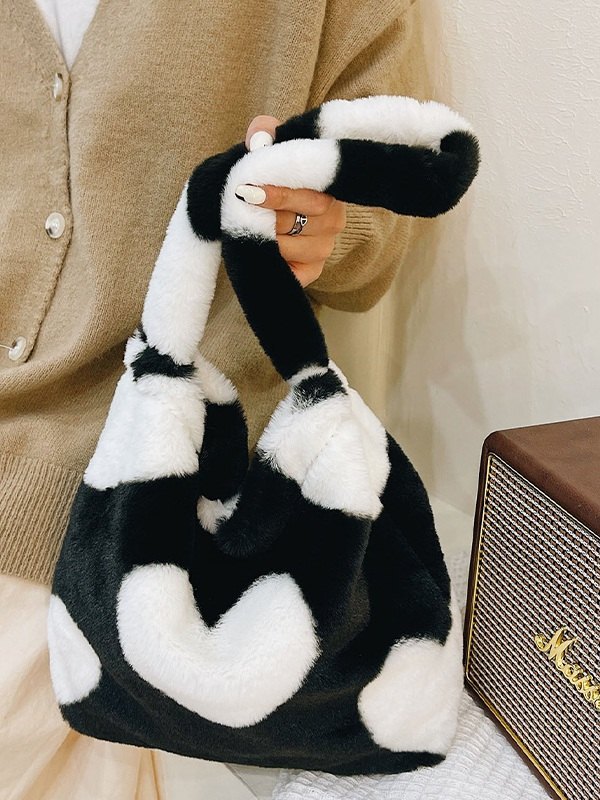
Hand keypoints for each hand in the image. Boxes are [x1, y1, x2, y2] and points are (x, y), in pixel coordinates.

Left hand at [240, 115, 346, 287]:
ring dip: (261, 236)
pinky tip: (257, 249)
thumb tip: (261, 136)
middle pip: (297, 220)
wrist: (254, 212)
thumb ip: (263, 134)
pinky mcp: (311, 271)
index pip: (309, 193)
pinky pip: (289, 271)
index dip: (278, 193)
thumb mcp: (265, 152)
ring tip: (245, 227)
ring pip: (288, 246)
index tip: (247, 190)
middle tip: (239, 207)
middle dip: (264, 215)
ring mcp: (324, 248)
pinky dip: (268, 260)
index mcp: (329, 188)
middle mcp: (334, 219)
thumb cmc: (265, 180)